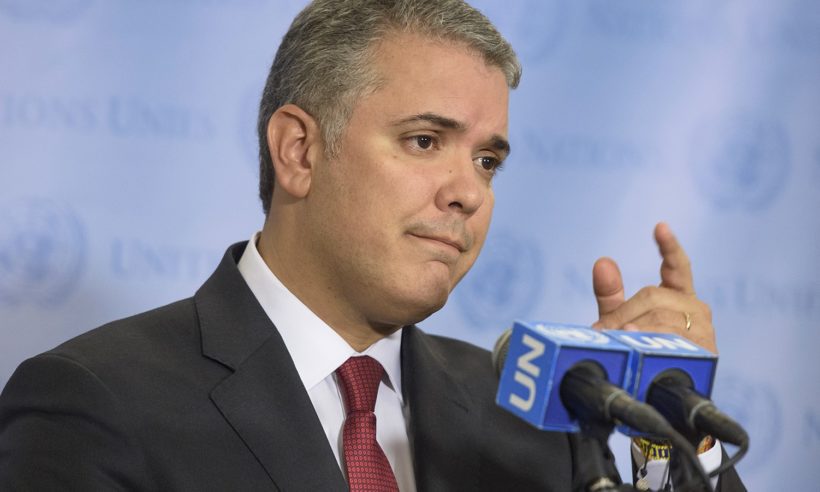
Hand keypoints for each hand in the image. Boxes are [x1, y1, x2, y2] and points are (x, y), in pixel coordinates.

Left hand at [590, 223, 716, 352]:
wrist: (665, 404)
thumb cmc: (645, 357)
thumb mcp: (624, 323)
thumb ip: (612, 295)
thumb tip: (602, 261)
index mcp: (681, 298)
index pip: (678, 267)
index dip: (668, 247)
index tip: (659, 226)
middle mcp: (697, 310)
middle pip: (652, 296)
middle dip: (622, 312)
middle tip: (600, 330)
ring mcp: (703, 331)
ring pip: (657, 318)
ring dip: (628, 330)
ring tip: (612, 344)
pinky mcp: (704, 353)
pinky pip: (667, 339)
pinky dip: (645, 341)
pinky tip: (632, 343)